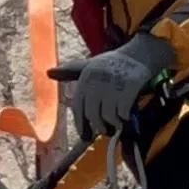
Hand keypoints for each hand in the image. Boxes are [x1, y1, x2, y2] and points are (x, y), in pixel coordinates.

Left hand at [50, 32, 168, 146]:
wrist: (140, 53)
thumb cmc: (112, 64)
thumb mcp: (89, 65)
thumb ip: (70, 72)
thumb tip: (48, 72)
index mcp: (86, 75)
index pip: (78, 106)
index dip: (80, 123)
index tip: (85, 135)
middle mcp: (98, 79)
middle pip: (92, 114)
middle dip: (98, 127)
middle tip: (105, 130)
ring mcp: (114, 83)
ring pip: (108, 116)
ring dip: (113, 124)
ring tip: (117, 123)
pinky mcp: (131, 86)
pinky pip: (123, 112)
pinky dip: (125, 118)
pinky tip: (127, 116)